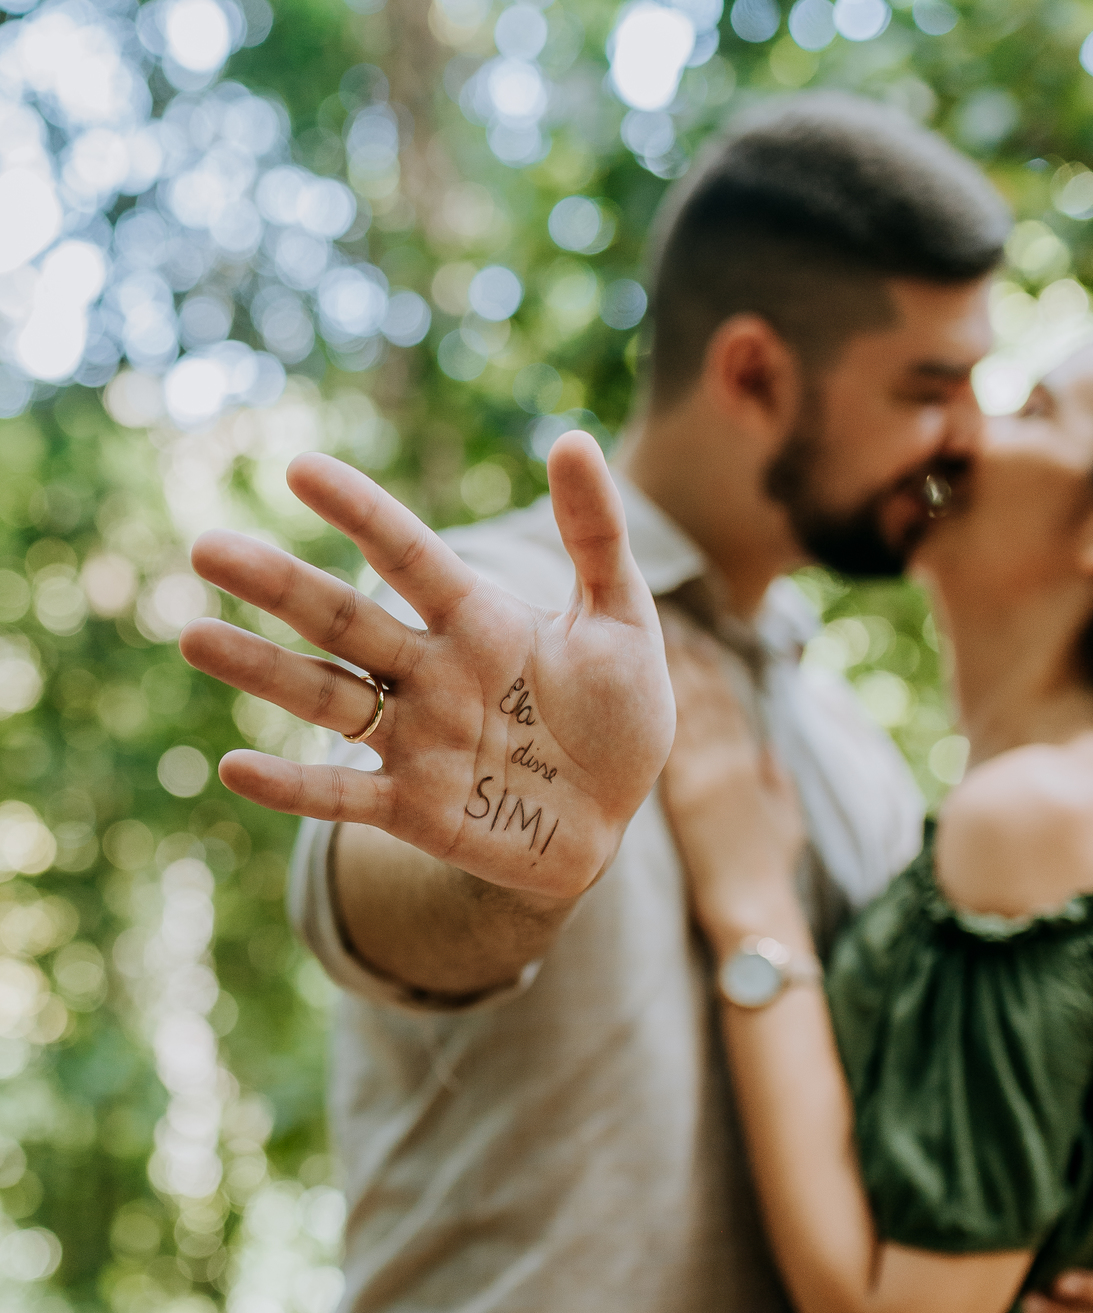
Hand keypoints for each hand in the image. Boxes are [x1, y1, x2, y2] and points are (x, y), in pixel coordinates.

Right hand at [180, 434, 675, 901]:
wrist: (615, 817)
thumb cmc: (618, 714)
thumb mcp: (623, 621)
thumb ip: (597, 537)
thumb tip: (575, 438)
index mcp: (477, 619)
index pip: (408, 556)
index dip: (361, 514)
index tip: (300, 468)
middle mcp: (430, 672)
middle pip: (344, 620)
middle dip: (279, 585)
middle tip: (207, 547)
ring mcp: (415, 740)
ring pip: (327, 697)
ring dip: (261, 670)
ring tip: (192, 637)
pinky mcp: (413, 808)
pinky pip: (344, 797)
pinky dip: (292, 786)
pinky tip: (233, 768)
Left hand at [658, 626, 805, 942]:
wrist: (749, 906)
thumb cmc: (767, 871)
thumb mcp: (785, 821)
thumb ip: (778, 783)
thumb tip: (770, 750)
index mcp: (750, 766)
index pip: (730, 705)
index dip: (714, 671)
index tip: (700, 641)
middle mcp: (728, 763)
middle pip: (705, 699)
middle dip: (687, 660)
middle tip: (666, 621)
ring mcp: (705, 776)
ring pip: (686, 712)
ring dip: (670, 674)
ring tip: (653, 641)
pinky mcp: (683, 796)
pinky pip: (669, 742)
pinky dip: (654, 711)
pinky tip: (638, 688)